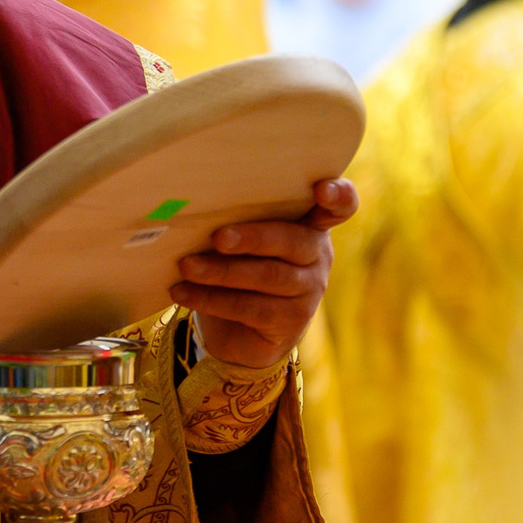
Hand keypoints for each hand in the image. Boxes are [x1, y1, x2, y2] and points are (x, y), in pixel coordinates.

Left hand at [169, 178, 357, 369]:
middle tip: (218, 237)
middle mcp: (317, 255)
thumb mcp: (243, 240)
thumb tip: (192, 206)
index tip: (321, 189)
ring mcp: (309, 290)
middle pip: (292, 240)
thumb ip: (236, 220)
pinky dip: (210, 299)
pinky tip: (182, 291)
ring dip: (222, 271)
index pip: (341, 206)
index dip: (338, 196)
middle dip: (253, 237)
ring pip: (268, 276)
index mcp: (310, 224)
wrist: (243, 333)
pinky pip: (249, 308)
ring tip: (186, 266)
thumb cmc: (240, 267)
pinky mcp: (291, 321)